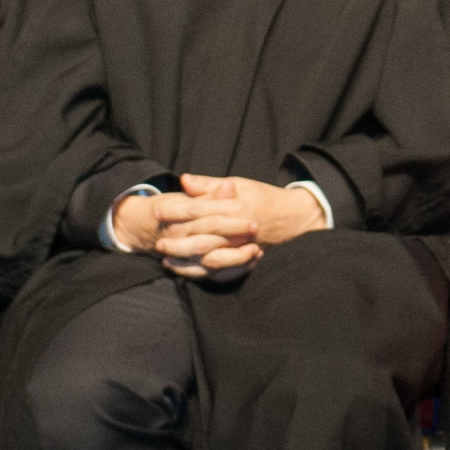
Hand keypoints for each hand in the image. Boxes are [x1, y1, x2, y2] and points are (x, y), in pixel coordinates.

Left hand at [142, 174, 309, 279]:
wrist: (293, 219)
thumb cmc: (263, 198)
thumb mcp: (240, 184)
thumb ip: (210, 184)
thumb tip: (184, 180)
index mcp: (236, 207)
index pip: (200, 209)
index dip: (177, 210)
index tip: (158, 211)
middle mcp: (238, 229)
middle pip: (202, 235)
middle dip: (177, 237)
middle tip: (156, 238)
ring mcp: (241, 247)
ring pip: (208, 255)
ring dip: (185, 256)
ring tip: (164, 254)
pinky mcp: (243, 260)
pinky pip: (217, 269)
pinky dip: (198, 270)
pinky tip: (182, 267)